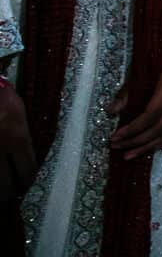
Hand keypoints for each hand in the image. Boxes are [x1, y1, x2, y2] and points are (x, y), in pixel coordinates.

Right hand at [0, 82, 34, 200]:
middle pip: (6, 185)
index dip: (27, 181)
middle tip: (9, 196)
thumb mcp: (17, 109)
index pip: (28, 170)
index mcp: (17, 138)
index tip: (25, 185)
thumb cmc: (0, 96)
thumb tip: (25, 154)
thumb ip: (22, 133)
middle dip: (8, 194)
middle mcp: (0, 150)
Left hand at [108, 14, 161, 160]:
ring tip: (130, 155)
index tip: (115, 137)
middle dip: (137, 141)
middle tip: (118, 149)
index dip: (133, 129)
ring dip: (149, 145)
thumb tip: (112, 111)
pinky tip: (149, 146)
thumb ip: (130, 87)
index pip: (152, 114)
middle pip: (161, 127)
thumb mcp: (147, 60)